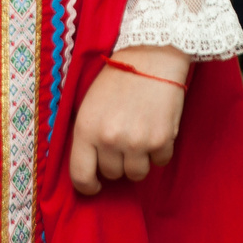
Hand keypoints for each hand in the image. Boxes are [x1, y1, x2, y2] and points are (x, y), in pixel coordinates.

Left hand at [69, 46, 188, 194]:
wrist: (152, 56)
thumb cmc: (118, 78)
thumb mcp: (89, 104)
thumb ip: (87, 136)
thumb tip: (90, 166)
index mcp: (86, 129)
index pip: (81, 175)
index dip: (88, 186)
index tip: (95, 186)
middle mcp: (109, 139)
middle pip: (112, 175)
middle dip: (117, 162)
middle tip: (123, 140)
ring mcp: (137, 142)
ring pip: (136, 174)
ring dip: (138, 160)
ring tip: (140, 136)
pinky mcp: (162, 140)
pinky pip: (160, 162)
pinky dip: (160, 151)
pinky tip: (156, 130)